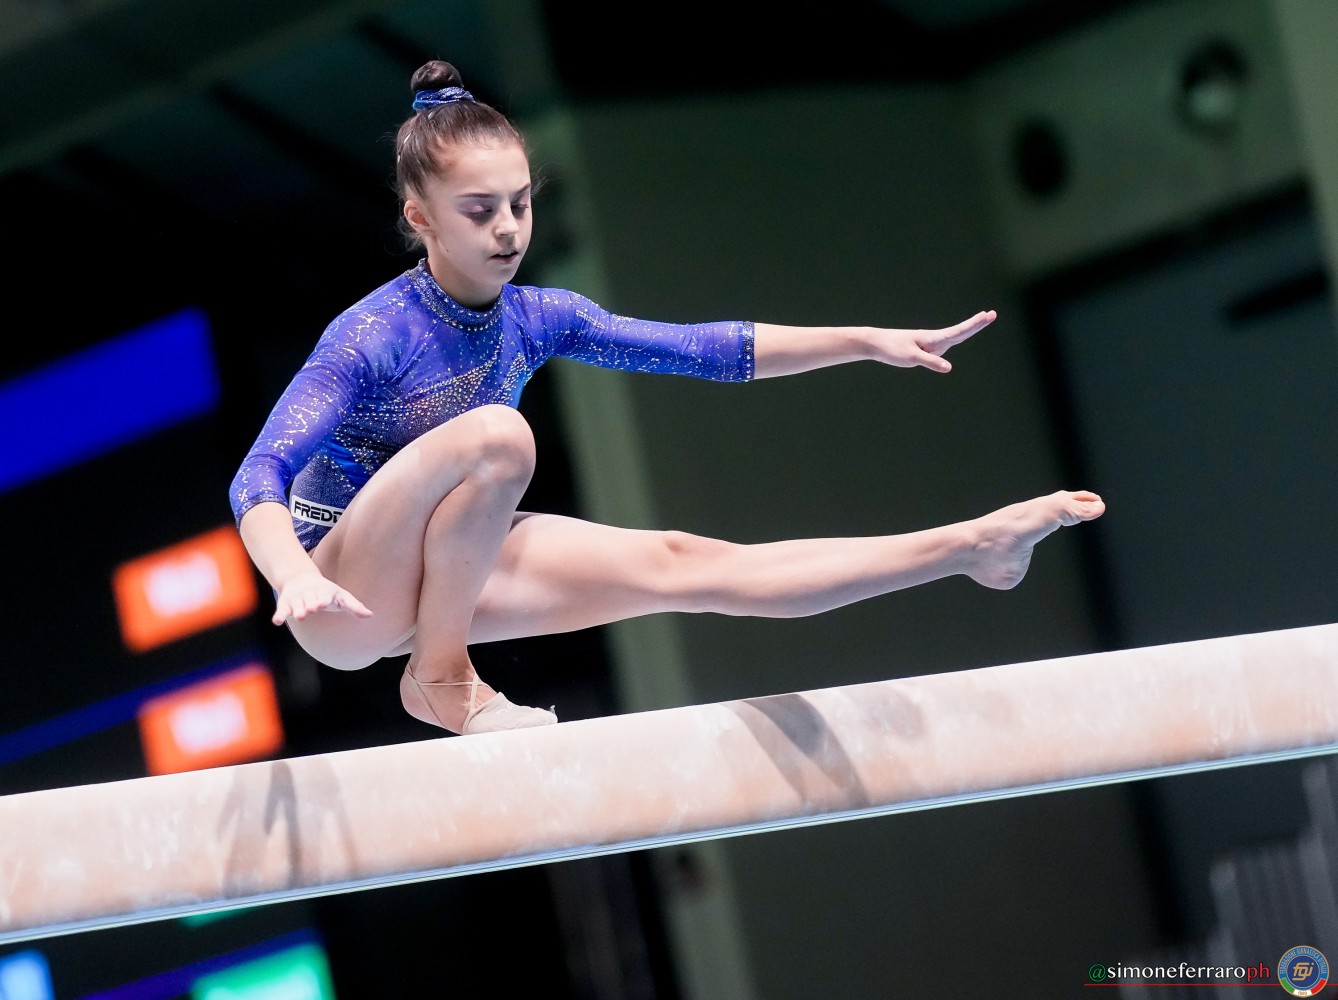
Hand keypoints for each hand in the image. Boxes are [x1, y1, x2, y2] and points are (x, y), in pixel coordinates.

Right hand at [273, 569, 372, 624]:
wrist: (301, 580)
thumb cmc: (327, 593)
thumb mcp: (342, 597)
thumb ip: (354, 607)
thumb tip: (371, 615)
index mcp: (325, 593)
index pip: (326, 596)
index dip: (324, 599)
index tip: (324, 603)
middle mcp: (310, 595)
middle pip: (310, 600)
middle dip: (311, 604)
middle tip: (313, 608)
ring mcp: (298, 599)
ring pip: (297, 606)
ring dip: (298, 610)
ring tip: (300, 616)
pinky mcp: (286, 604)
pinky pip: (282, 610)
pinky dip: (280, 615)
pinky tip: (277, 621)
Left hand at [867, 309, 994, 372]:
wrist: (876, 343)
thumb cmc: (892, 349)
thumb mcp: (910, 357)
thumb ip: (930, 362)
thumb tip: (949, 367)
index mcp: (933, 338)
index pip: (959, 331)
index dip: (975, 325)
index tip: (989, 315)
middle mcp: (934, 338)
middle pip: (960, 331)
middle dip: (977, 324)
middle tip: (992, 314)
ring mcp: (931, 342)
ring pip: (955, 335)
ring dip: (969, 328)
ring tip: (983, 319)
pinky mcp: (925, 347)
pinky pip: (945, 343)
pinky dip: (957, 337)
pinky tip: (959, 336)